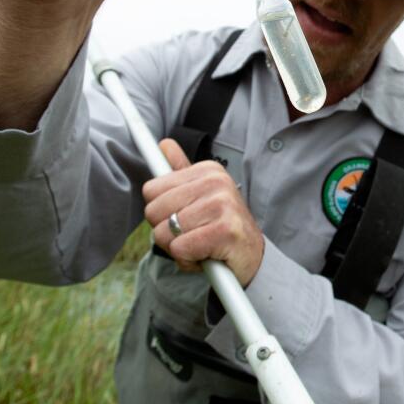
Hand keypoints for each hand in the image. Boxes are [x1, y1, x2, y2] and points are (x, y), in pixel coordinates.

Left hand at [143, 139, 265, 286]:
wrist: (252, 255)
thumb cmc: (221, 226)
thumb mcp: (202, 196)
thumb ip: (181, 171)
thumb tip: (164, 143)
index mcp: (208, 170)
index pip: (151, 190)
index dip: (161, 212)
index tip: (184, 216)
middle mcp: (216, 182)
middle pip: (153, 211)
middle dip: (166, 231)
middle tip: (191, 234)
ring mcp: (222, 205)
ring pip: (165, 233)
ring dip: (178, 248)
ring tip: (200, 246)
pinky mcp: (225, 230)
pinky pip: (180, 248)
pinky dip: (187, 260)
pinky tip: (206, 255)